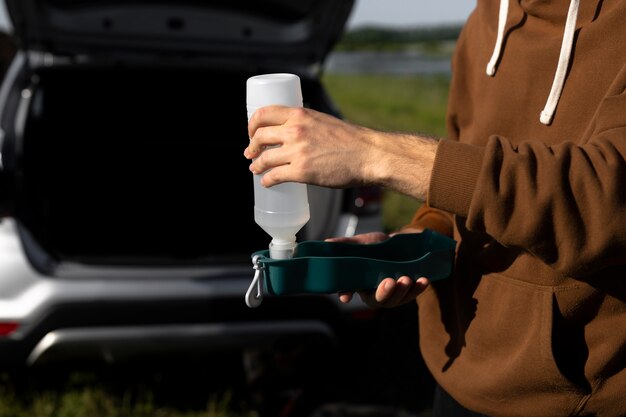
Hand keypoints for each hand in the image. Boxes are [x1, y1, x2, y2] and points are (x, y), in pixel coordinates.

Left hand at [244, 105, 439, 200]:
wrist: (368, 155)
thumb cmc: (351, 141)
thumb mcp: (324, 121)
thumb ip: (306, 124)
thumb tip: (293, 133)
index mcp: (300, 115)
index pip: (263, 114)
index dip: (252, 124)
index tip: (251, 132)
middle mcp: (295, 130)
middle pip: (260, 136)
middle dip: (251, 146)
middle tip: (251, 153)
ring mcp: (297, 151)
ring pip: (264, 158)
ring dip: (256, 165)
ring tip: (256, 169)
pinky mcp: (302, 171)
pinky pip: (275, 176)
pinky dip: (267, 180)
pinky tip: (267, 182)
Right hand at [327, 229, 429, 307]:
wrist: (401, 244)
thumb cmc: (377, 246)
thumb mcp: (362, 243)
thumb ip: (347, 244)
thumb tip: (327, 243)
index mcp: (358, 283)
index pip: (348, 290)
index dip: (346, 293)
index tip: (346, 296)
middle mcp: (373, 292)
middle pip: (376, 300)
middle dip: (383, 293)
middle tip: (388, 282)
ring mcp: (391, 294)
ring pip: (395, 300)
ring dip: (402, 292)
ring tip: (407, 279)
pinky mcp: (406, 293)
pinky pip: (412, 294)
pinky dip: (418, 289)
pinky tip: (423, 280)